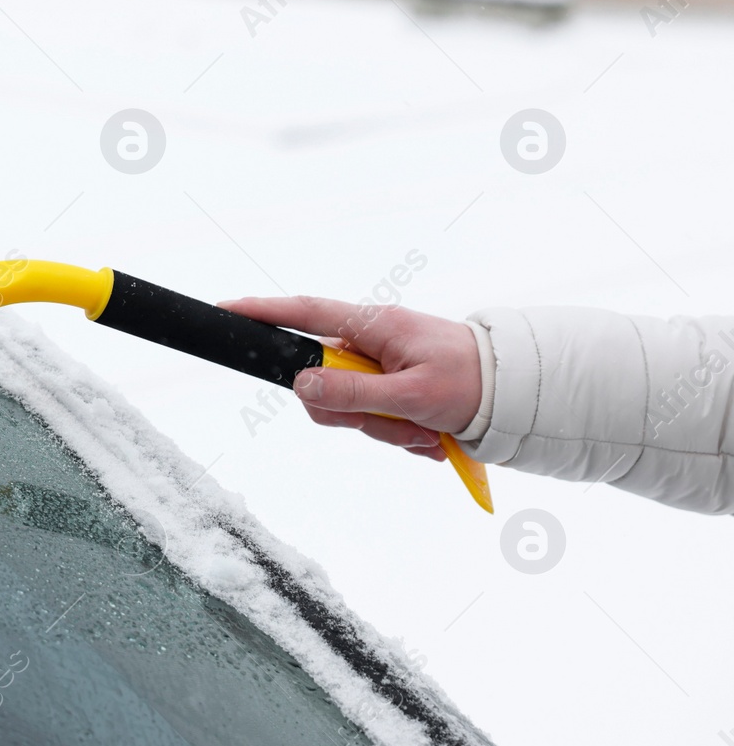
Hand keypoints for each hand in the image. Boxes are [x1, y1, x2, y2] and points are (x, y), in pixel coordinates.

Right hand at [216, 297, 481, 462]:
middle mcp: (370, 342)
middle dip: (353, 414)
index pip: (303, 313)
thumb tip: (302, 385)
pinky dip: (399, 434)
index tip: (225, 310)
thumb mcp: (412, 394)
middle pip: (320, 381)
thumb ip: (353, 393)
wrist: (521, 394)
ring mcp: (379, 366)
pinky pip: (373, 418)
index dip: (262, 312)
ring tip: (424, 432)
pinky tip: (428, 435)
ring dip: (384, 429)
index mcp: (372, 326)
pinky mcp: (391, 388)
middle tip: (394, 424)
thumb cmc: (473, 382)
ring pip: (348, 407)